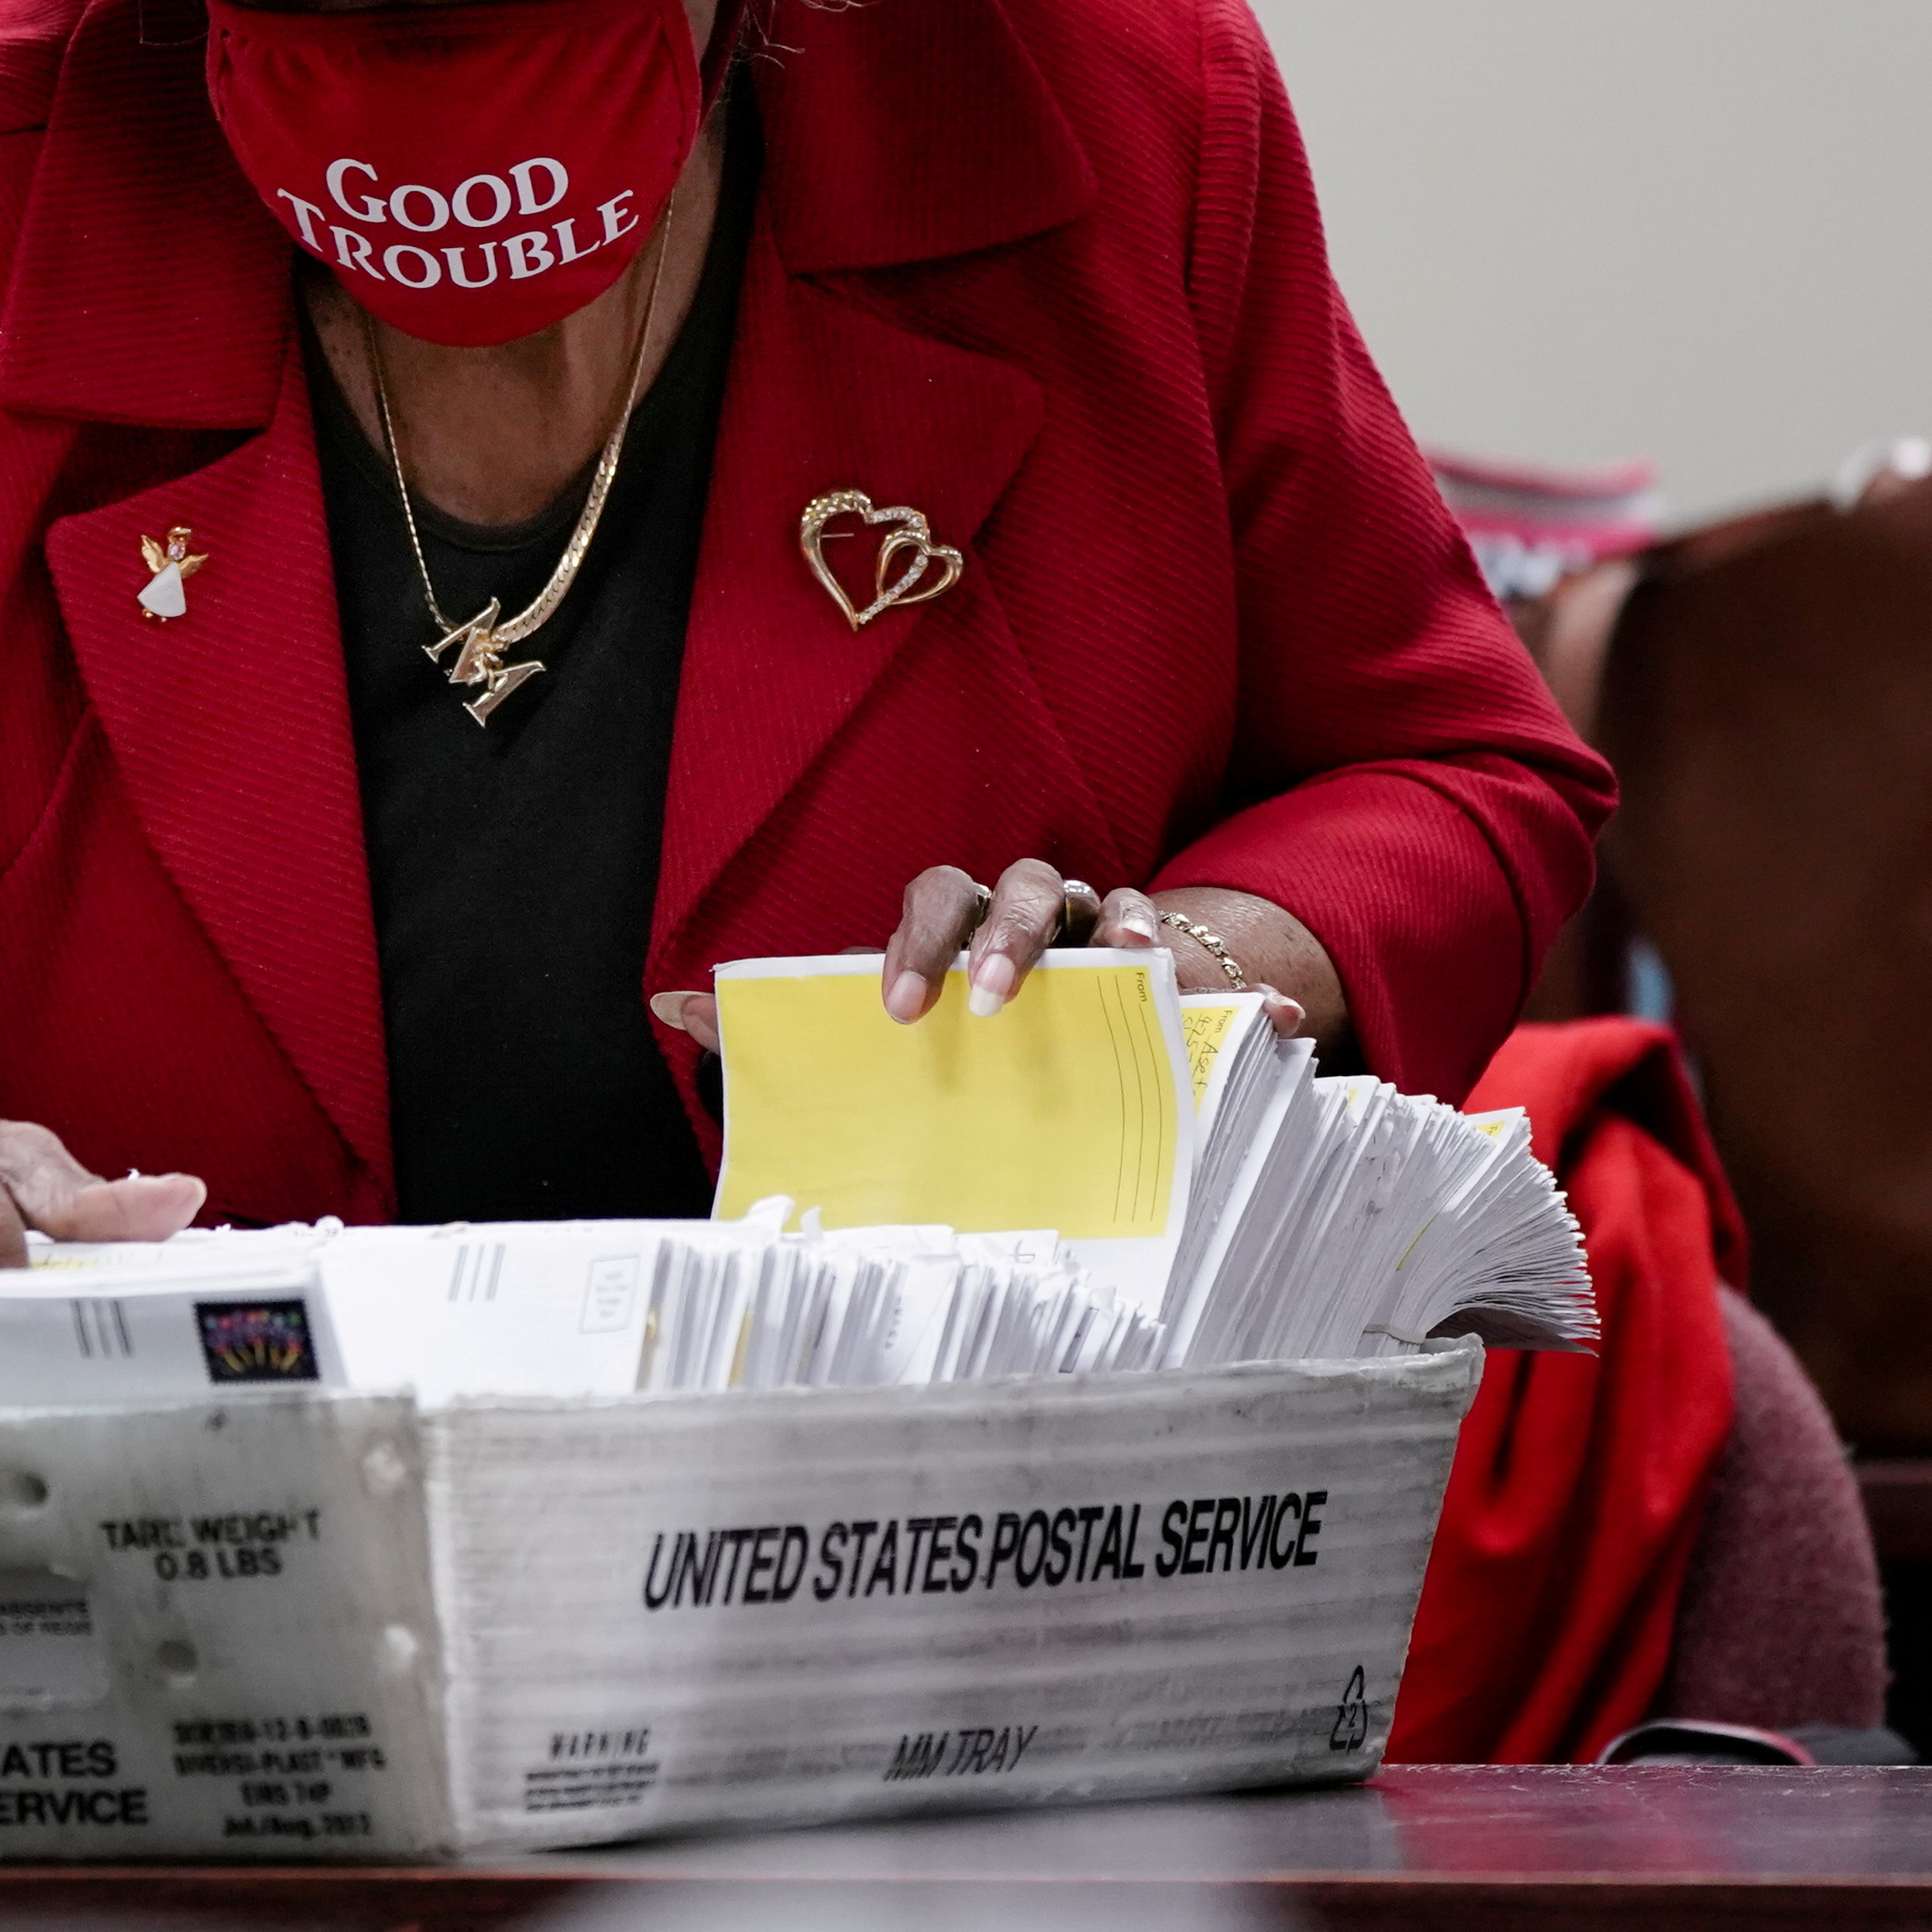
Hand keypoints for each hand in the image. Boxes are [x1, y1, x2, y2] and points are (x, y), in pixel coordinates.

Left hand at [648, 862, 1332, 1051]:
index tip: (901, 1010)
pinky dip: (1242, 997)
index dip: (914, 942)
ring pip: (1118, 906)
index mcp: (956, 919)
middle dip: (1011, 934)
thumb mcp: (865, 1036)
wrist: (1059, 1044)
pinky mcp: (1177, 978)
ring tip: (1140, 967)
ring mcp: (1108, 934)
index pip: (930, 896)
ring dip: (1127, 932)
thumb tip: (663, 1002)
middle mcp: (1032, 910)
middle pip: (1025, 886)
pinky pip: (1213, 977)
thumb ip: (770, 1024)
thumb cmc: (949, 1037)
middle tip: (994, 1001)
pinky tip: (1268, 1027)